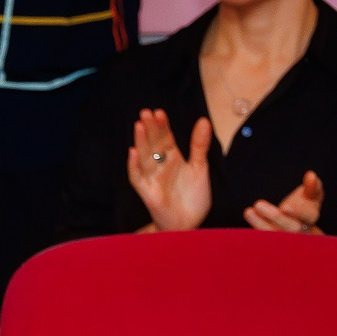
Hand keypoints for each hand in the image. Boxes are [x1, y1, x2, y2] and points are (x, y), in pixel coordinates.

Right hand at [127, 109, 212, 231]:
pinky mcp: (148, 193)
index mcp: (173, 159)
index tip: (159, 112)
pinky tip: (133, 152)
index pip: (165, 138)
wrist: (190, 224)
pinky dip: (134, 166)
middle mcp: (160, 166)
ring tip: (139, 125)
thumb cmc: (193, 198)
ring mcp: (153, 179)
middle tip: (146, 112)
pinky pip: (137, 178)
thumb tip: (204, 120)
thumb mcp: (200, 167)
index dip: (162, 126)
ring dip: (140, 141)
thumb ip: (199, 145)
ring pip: (144, 157)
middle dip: (149, 129)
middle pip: (153, 144)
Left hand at [244, 170, 323, 234]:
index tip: (285, 207)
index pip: (309, 216)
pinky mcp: (273, 245)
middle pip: (292, 228)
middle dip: (276, 217)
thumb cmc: (305, 206)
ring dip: (260, 224)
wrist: (294, 225)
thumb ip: (313, 186)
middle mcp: (301, 233)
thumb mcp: (311, 195)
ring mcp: (286, 242)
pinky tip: (249, 216)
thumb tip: (310, 175)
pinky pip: (264, 241)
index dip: (298, 213)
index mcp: (311, 219)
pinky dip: (255, 232)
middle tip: (258, 204)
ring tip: (248, 211)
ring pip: (275, 236)